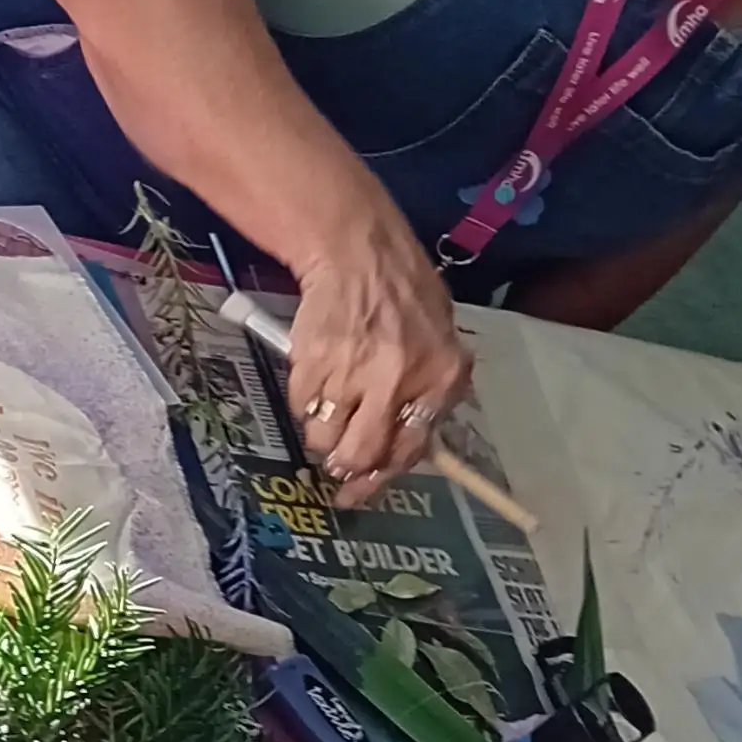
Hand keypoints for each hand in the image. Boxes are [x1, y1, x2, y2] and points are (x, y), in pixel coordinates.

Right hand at [286, 214, 472, 509]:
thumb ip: (426, 394)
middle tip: (336, 460)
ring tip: (327, 407)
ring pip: (324, 437)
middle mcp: (398, 381)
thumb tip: (400, 447)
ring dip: (321, 433)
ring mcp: (352, 373)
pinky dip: (305, 400)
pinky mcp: (312, 364)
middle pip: (361, 454)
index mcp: (440, 377)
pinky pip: (301, 407)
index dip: (381, 476)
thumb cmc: (404, 292)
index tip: (359, 491)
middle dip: (345, 465)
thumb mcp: (439, 341)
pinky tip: (316, 375)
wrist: (358, 250)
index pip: (410, 449)